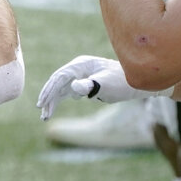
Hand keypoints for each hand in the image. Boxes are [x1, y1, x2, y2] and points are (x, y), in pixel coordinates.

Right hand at [37, 55, 171, 119]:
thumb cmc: (124, 83)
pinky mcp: (84, 83)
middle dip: (48, 97)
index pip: (60, 77)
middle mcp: (78, 68)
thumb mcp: (107, 85)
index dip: (49, 90)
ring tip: (45, 116)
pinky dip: (59, 101)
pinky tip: (53, 109)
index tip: (42, 103)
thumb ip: (90, 85)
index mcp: (81, 64)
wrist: (139, 84)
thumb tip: (73, 87)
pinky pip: (67, 92)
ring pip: (60, 88)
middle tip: (41, 112)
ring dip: (52, 101)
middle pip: (57, 83)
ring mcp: (80, 76)